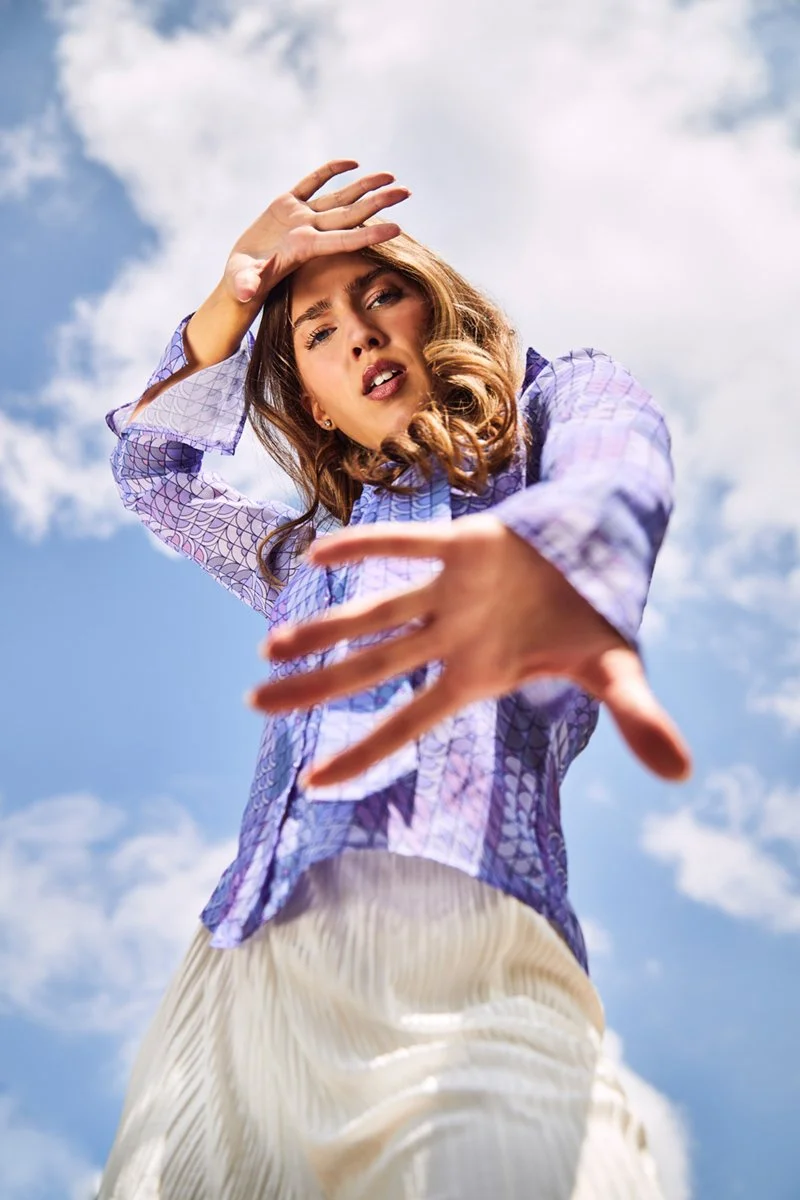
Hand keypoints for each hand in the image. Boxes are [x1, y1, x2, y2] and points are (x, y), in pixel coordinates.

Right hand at [223, 159, 409, 304]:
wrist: (241, 278)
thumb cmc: (243, 284)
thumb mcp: (244, 283)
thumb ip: (247, 284)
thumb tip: (245, 292)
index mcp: (304, 247)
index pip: (343, 240)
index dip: (369, 234)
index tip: (397, 229)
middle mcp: (309, 231)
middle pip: (351, 214)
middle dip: (378, 202)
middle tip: (407, 192)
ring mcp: (300, 217)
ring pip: (339, 197)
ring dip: (365, 186)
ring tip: (391, 175)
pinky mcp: (287, 205)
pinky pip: (313, 182)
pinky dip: (330, 171)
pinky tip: (352, 163)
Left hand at [248, 515, 692, 787]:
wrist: (594, 555)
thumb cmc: (590, 624)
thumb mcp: (619, 673)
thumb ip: (640, 719)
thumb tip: (683, 771)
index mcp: (475, 676)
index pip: (410, 721)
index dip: (366, 750)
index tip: (313, 781)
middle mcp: (449, 638)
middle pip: (371, 668)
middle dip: (315, 687)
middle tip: (255, 704)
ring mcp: (449, 592)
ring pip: (375, 612)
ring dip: (325, 627)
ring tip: (269, 648)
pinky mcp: (461, 543)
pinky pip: (407, 546)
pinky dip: (368, 548)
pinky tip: (318, 557)